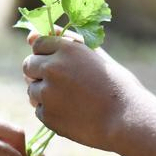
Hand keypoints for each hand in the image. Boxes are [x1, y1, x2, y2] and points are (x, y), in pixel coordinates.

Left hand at [22, 36, 144, 150]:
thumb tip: (31, 35)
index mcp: (66, 48)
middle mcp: (52, 67)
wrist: (126, 119)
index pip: (37, 43)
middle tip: (61, 82)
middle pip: (28, 65)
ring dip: (44, 93)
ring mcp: (47, 93)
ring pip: (31, 89)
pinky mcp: (47, 116)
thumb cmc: (116, 85)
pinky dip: (51, 111)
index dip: (46, 53)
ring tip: (71, 99)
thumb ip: (64, 41)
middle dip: (39, 72)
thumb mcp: (94, 55)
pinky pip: (39, 110)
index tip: (59, 62)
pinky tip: (72, 112)